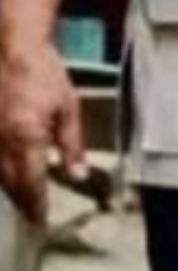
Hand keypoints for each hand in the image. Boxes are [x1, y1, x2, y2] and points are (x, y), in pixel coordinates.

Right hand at [0, 34, 84, 225]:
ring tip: (23, 198)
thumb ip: (71, 145)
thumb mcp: (68, 108)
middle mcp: (0, 142)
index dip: (36, 205)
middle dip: (21, 201)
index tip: (41, 221)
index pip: (31, 183)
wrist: (12, 49)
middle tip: (32, 213)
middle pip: (8, 184)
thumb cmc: (44, 74)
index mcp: (26, 137)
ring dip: (9, 188)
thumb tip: (77, 175)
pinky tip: (7, 173)